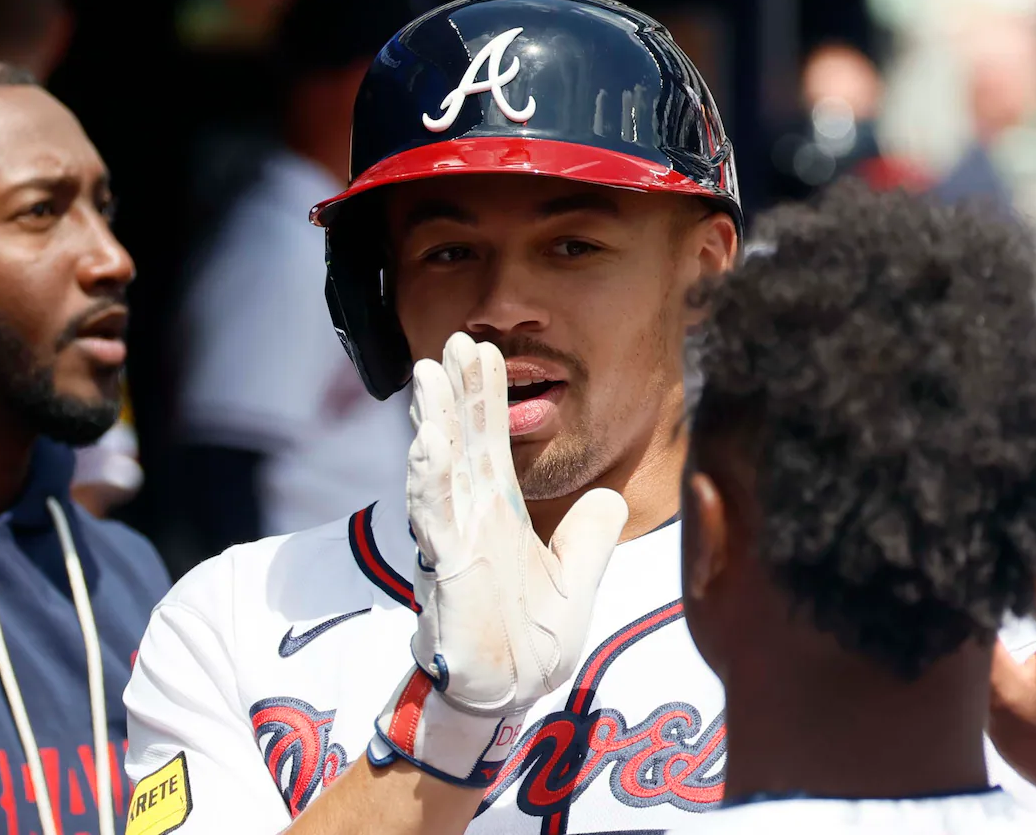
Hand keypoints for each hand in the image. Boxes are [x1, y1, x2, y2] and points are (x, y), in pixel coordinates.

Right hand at [368, 332, 627, 786]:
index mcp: (500, 513)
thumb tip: (608, 495)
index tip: (483, 352)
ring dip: (433, 421)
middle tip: (452, 340)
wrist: (510, 694)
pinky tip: (428, 443)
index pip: (492, 443)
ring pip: (440, 470)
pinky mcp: (449, 569)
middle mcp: (472, 517)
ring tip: (428, 375)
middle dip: (456, 392)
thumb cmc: (531, 639)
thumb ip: (590, 535)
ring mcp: (456, 540)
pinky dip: (430, 480)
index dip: (486, 398)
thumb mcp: (577, 579)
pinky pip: (436, 517)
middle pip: (463, 442)